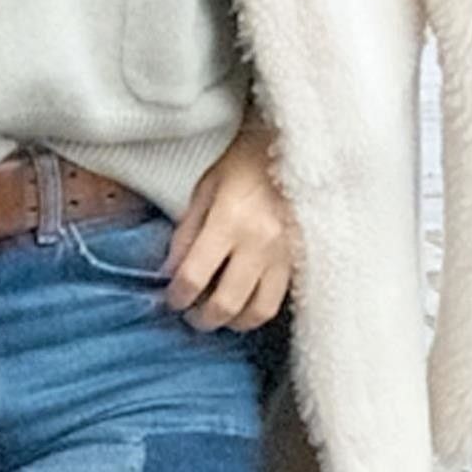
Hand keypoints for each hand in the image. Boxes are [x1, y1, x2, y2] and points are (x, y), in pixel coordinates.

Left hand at [166, 119, 295, 332]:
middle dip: (201, 319)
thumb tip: (170, 272)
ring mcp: (284, 255)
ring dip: (232, 322)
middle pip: (225, 304)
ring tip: (219, 313)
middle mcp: (258, 244)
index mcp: (228, 221)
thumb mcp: (205, 188)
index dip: (177, 297)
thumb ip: (187, 232)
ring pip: (257, 312)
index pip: (194, 277)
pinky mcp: (300, 260)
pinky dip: (258, 311)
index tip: (172, 299)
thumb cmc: (244, 163)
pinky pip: (279, 301)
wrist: (295, 149)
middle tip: (191, 314)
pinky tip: (245, 303)